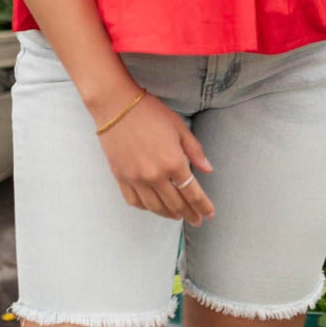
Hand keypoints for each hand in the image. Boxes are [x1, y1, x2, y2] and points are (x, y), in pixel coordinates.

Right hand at [97, 93, 214, 224]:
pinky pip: (134, 201)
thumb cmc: (150, 112)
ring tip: (177, 216)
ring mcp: (136, 179)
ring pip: (155, 207)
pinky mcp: (121, 177)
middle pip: (176, 204)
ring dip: (168, 214)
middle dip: (189, 215)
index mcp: (173, 162)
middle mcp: (155, 175)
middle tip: (196, 220)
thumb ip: (194, 151)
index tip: (209, 214)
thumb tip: (207, 169)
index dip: (203, 206)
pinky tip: (153, 207)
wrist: (116, 105)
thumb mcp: (179, 128)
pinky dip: (146, 207)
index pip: (193, 193)